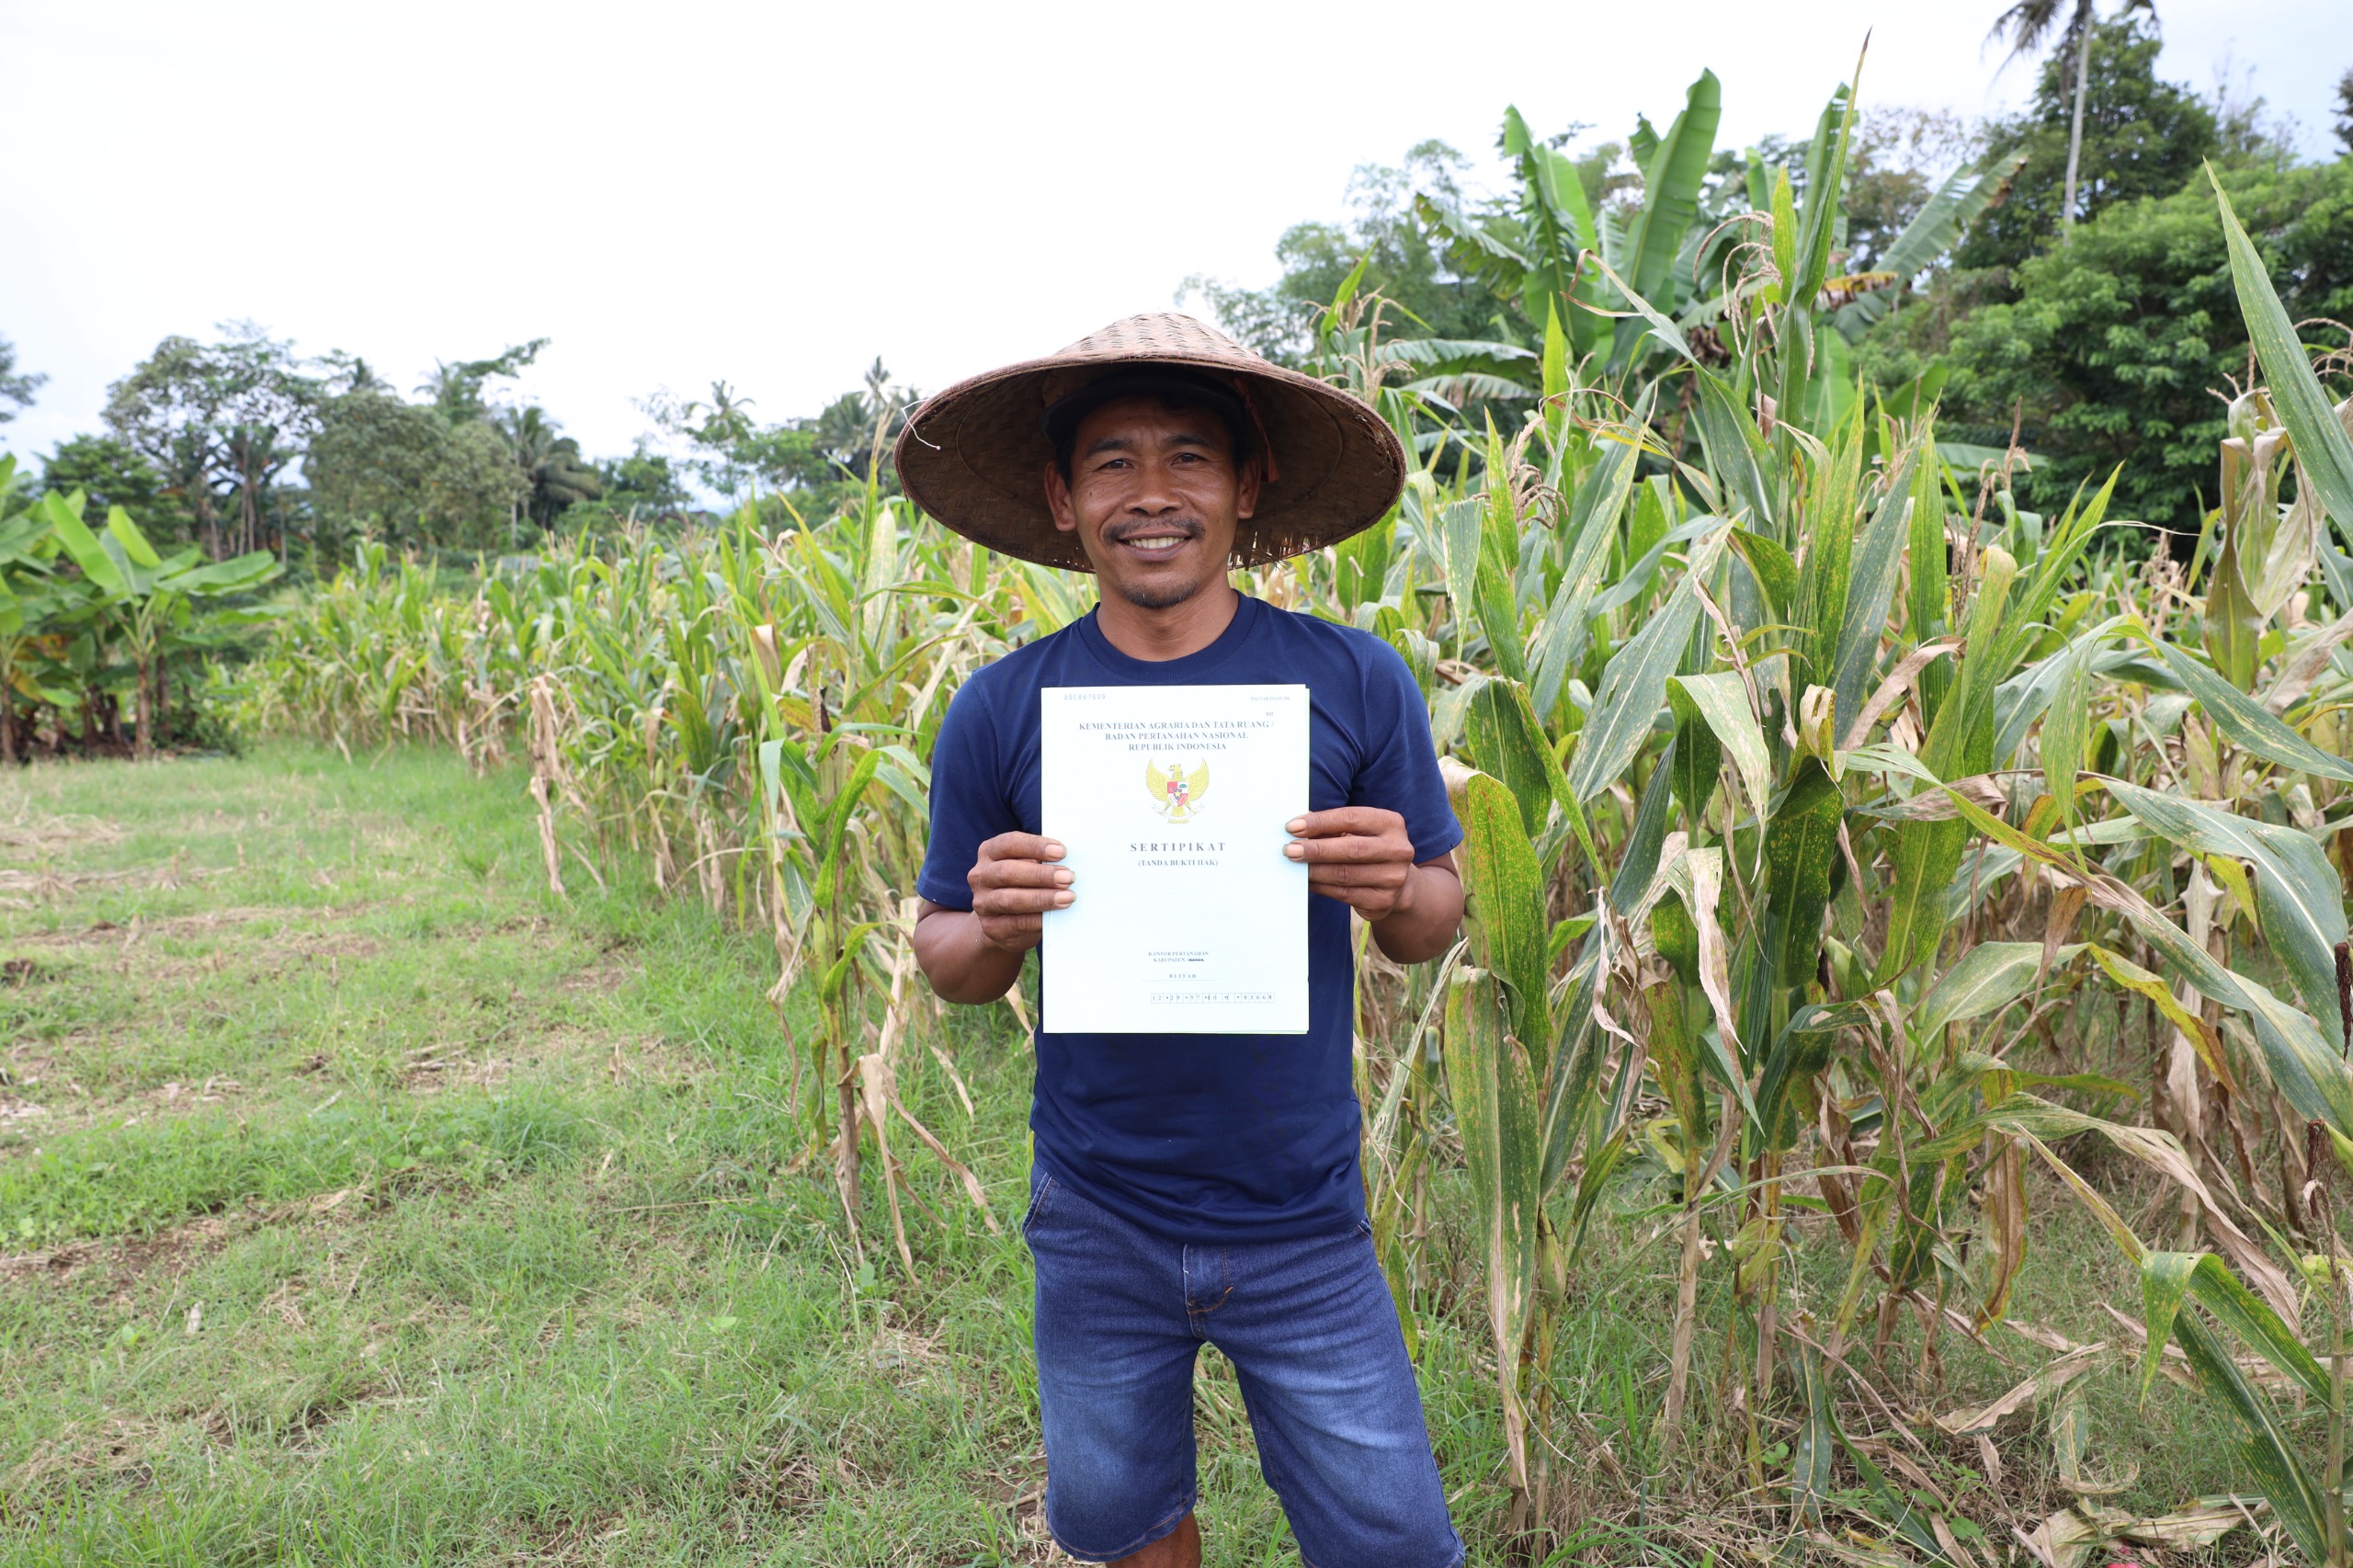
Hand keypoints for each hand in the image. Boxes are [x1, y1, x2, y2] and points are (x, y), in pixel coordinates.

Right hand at [965, 832, 1071, 953]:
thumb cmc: (1022, 886)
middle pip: (1007, 872)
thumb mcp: (1026, 867)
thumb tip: (1065, 863)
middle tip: (1068, 877)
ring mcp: (983, 903)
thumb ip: (1039, 861)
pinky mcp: (991, 927)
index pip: (1009, 844)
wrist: (1003, 923)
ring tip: (1067, 897)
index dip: (1035, 846)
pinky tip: (1054, 916)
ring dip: (1042, 898)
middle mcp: (981, 876)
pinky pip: (1016, 923)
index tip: (1062, 851)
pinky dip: (1038, 919)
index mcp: (989, 852)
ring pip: (1010, 899)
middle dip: (1041, 875)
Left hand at [1283, 807, 1419, 920]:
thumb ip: (1332, 827)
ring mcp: (1393, 878)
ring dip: (1314, 870)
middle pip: (1350, 848)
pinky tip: (1307, 881)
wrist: (1397, 884)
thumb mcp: (1357, 832)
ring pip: (1344, 874)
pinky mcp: (1382, 901)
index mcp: (1391, 823)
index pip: (1350, 818)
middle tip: (1289, 849)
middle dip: (1315, 849)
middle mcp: (1398, 850)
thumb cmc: (1367, 849)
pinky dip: (1321, 886)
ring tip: (1294, 865)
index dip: (1319, 822)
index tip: (1292, 827)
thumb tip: (1297, 827)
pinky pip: (1344, 894)